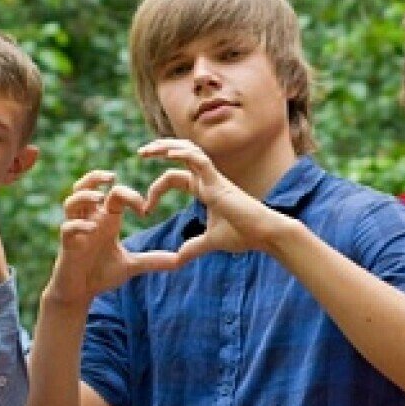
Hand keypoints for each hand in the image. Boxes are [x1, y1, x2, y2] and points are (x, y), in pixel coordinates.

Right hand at [43, 171, 182, 305]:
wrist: (79, 292)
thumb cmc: (101, 274)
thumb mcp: (131, 266)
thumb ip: (153, 260)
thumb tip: (180, 261)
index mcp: (106, 221)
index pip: (115, 195)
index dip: (130, 196)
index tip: (145, 211)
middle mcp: (90, 220)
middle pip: (86, 187)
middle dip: (97, 177)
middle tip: (112, 176)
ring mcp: (77, 231)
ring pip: (71, 202)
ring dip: (84, 196)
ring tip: (99, 198)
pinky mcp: (67, 245)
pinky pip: (67, 228)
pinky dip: (78, 225)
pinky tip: (91, 228)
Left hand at [138, 138, 295, 267]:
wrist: (264, 235)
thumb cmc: (243, 235)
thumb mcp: (211, 241)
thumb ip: (193, 247)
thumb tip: (178, 259)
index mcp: (205, 189)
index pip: (174, 178)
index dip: (156, 189)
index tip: (145, 210)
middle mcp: (208, 179)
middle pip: (181, 154)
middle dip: (159, 150)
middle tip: (140, 152)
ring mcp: (214, 178)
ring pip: (188, 150)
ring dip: (167, 146)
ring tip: (148, 149)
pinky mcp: (219, 182)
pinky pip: (199, 159)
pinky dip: (183, 153)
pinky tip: (168, 154)